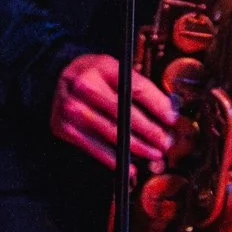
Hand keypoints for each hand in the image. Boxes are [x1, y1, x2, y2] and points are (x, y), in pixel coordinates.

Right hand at [51, 53, 175, 169]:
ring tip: (153, 153)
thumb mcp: (115, 69)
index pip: (136, 88)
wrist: (59, 79)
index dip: (158, 105)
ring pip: (112, 132)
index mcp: (102, 67)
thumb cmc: (94, 75)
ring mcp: (72, 108)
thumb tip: (168, 109)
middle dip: (150, 131)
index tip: (172, 119)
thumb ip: (138, 85)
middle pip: (125, 112)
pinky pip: (94, 147)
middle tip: (166, 142)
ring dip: (137, 147)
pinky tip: (129, 164)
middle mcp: (85, 86)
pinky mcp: (65, 127)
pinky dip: (114, 159)